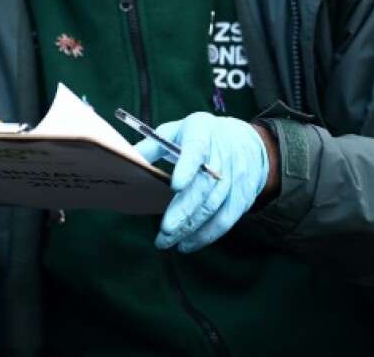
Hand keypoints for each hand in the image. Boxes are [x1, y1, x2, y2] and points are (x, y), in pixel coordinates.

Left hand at [134, 113, 268, 252]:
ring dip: (190, 228)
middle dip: (183, 211)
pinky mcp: (242, 197)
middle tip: (165, 231)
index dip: (187, 168)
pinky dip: (206, 235)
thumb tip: (126, 159)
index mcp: (202, 134)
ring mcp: (235, 178)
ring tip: (167, 241)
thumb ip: (152, 145)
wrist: (247, 142)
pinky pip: (226, 220)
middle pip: (203, 187)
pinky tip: (187, 244)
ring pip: (213, 207)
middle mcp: (223, 156)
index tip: (175, 186)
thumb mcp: (177, 131)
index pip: (196, 150)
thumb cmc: (201, 136)